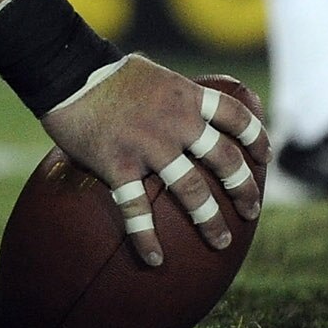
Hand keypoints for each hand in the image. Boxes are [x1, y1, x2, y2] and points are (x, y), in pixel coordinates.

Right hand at [40, 58, 265, 265]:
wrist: (63, 69)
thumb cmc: (104, 72)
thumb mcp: (150, 72)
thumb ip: (172, 92)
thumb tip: (184, 100)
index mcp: (185, 97)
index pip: (236, 117)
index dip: (256, 138)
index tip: (264, 158)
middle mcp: (176, 123)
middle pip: (225, 160)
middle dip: (243, 190)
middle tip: (250, 211)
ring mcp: (148, 145)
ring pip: (192, 190)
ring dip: (209, 220)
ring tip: (220, 240)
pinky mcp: (117, 163)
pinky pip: (135, 207)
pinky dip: (144, 236)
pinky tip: (153, 258)